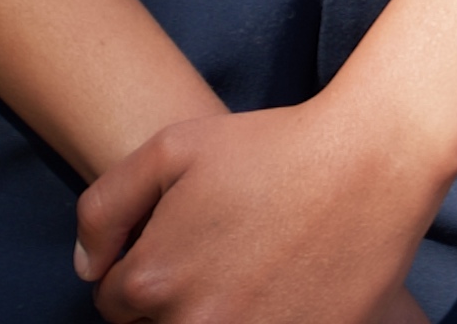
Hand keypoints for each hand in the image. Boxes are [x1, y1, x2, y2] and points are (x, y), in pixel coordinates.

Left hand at [69, 89, 454, 323]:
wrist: (368, 167)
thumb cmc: (268, 149)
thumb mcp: (170, 149)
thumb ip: (105, 208)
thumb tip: (88, 269)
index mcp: (153, 281)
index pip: (113, 305)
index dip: (137, 271)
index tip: (173, 246)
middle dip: (170, 301)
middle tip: (211, 260)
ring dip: (208, 316)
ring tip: (241, 276)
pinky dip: (257, 321)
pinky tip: (274, 292)